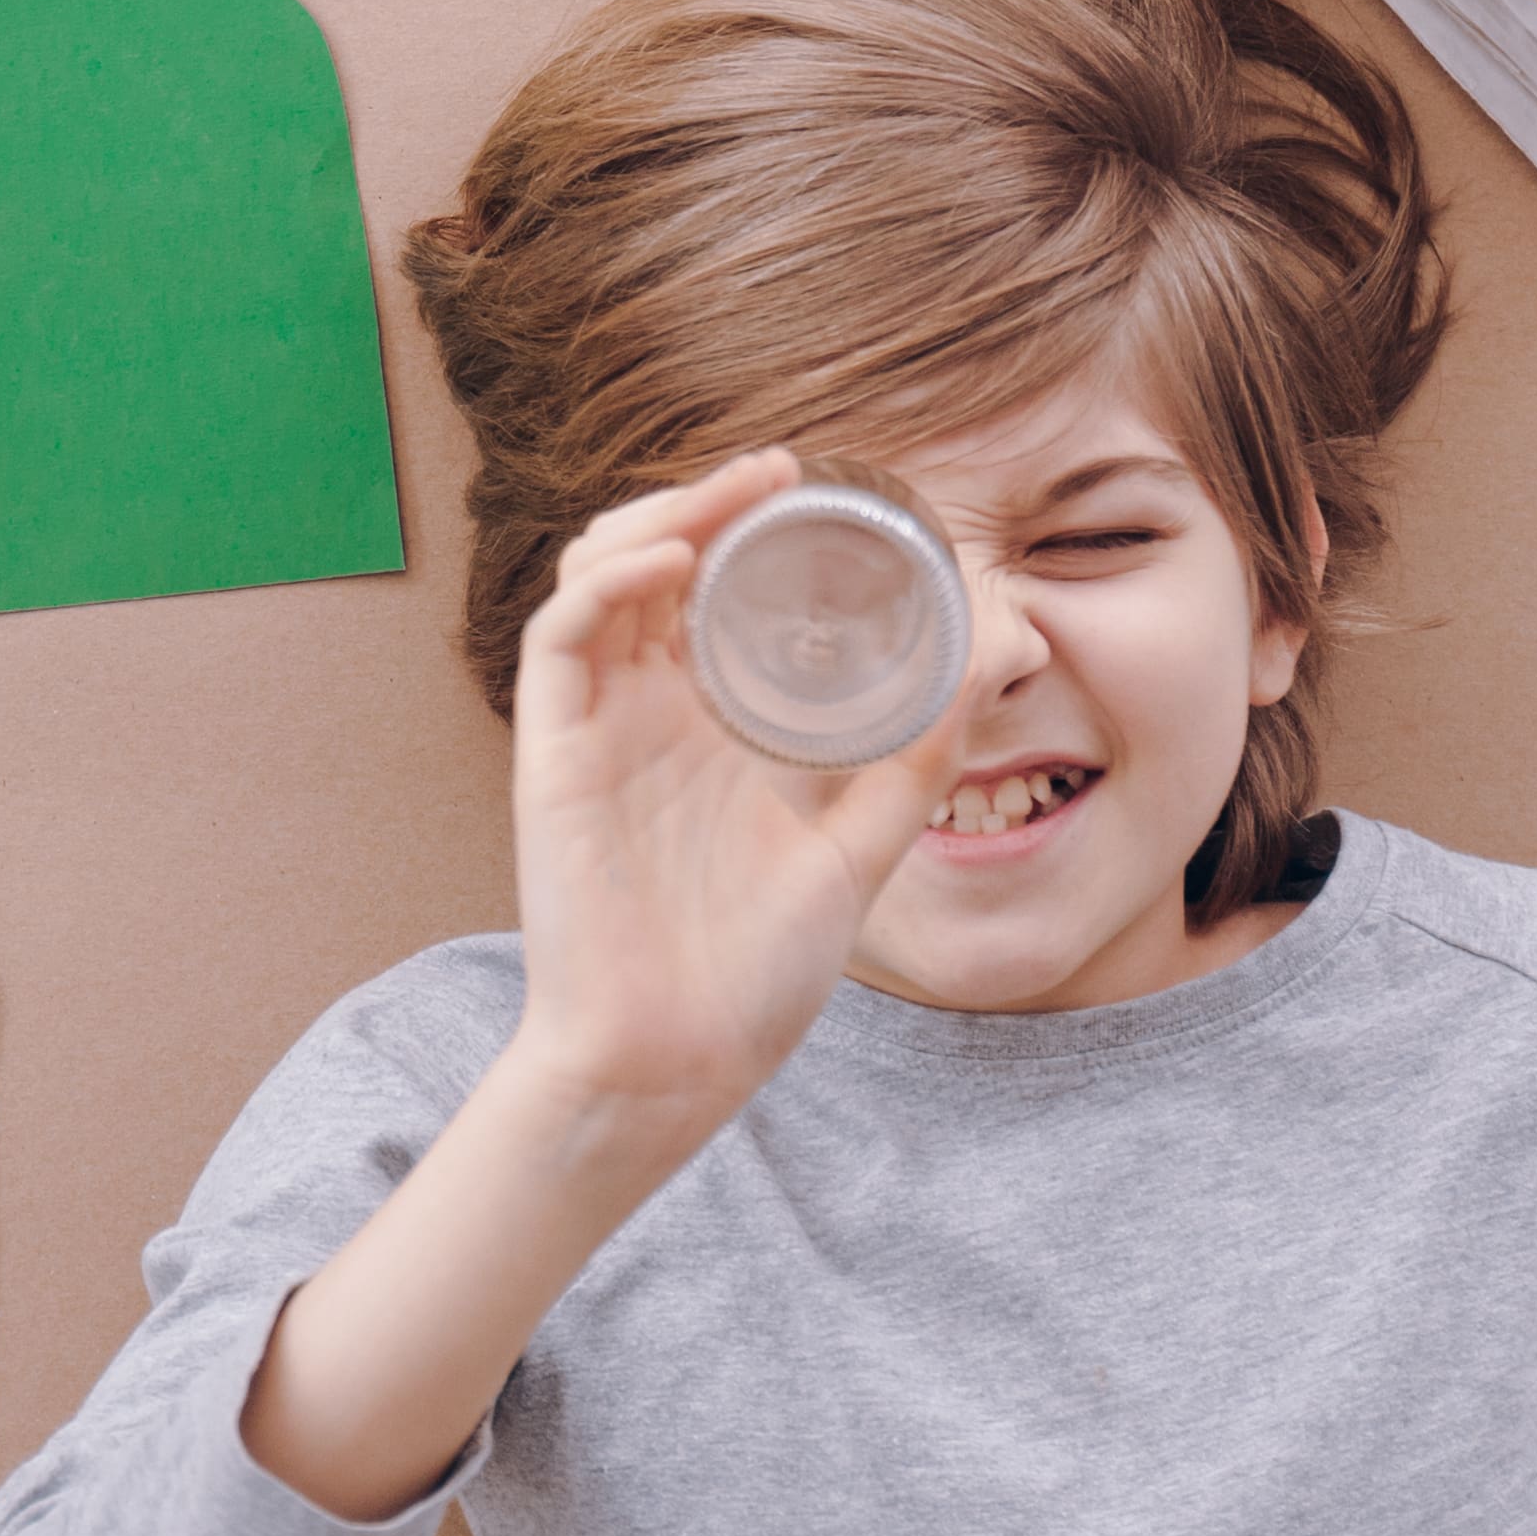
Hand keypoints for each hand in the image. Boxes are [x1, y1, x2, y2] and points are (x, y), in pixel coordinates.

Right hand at [500, 455, 977, 1144]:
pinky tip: (673, 562)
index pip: (708, 593)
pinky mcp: (553, 759)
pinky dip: (608, 585)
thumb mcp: (856, 854)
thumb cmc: (748, 979)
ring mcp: (593, 732)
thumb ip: (908, 768)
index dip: (745, 528)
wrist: (674, 1066)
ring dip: (655, 519)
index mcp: (705, 731)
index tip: (811, 486)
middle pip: (649, 564)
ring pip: (596, 579)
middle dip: (705, 500)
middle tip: (776, 469)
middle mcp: (642, 716)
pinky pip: (559, 642)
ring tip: (728, 494)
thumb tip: (983, 669)